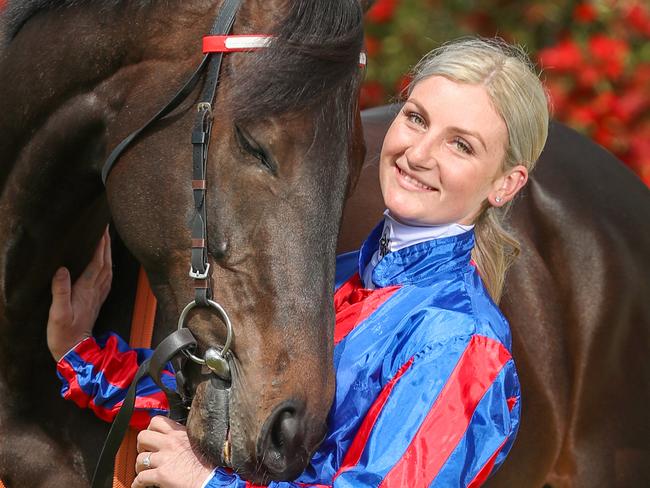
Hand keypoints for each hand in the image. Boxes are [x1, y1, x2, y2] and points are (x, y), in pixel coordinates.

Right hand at [47, 227, 112, 360]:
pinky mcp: (96, 302)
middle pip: (106, 263)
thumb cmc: (63, 333)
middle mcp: (95, 291)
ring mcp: (97, 296)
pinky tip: (106, 266)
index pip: (97, 262)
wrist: (74, 350)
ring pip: (108, 270)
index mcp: (86, 290)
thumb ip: (61, 291)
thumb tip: (62, 269)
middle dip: (107, 245)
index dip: (100, 246)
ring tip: (107, 242)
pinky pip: (106, 280)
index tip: (101, 230)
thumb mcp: (58, 313)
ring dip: (108, 255)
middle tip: (106, 229)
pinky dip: (107, 268)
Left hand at [133, 416, 214, 487]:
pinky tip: (141, 485)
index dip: (150, 430)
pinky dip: (138, 483)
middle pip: (142, 436)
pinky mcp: (161, 475)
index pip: (157, 421)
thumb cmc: (210, 463)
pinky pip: (140, 478)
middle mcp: (170, 443)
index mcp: (179, 433)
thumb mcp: (197, 441)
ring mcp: (164, 459)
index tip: (152, 437)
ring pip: (139, 459)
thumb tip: (175, 437)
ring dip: (140, 467)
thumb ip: (183, 436)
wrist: (213, 479)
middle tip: (145, 452)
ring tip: (145, 470)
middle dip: (141, 446)